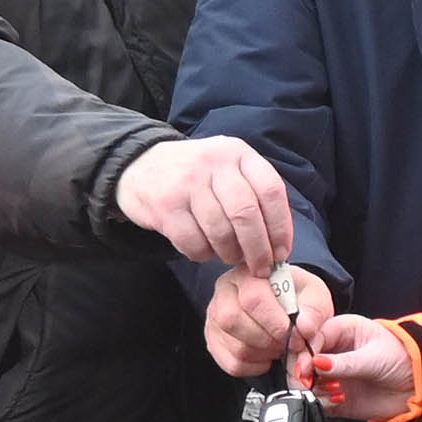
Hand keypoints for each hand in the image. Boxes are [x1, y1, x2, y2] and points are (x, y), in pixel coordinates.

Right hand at [116, 132, 296, 270]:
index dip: (280, 227)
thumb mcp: (227, 168)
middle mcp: (213, 163)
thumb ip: (254, 194)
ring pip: (221, 232)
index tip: (282, 252)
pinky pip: (193, 243)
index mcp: (237, 153)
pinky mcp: (165, 207)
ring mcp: (187, 183)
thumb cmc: (196, 176)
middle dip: (258, 249)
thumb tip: (279, 242)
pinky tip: (205, 250)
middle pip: (247, 214)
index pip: (270, 190)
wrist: (139, 166)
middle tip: (261, 268)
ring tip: (230, 256)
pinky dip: (203, 255)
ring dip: (230, 254)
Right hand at [204, 261, 337, 373]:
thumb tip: (304, 328)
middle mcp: (225, 291)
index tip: (295, 335)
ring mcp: (215, 317)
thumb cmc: (298, 299)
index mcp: (248, 273)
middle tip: (287, 343)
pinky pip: (232, 363)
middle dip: (268, 339)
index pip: (252, 297)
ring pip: (235, 346)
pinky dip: (255, 367)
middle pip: (233, 320)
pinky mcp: (214, 341)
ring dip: (264, 354)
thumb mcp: (314, 296)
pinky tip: (267, 355)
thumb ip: (314, 311)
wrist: (288, 310)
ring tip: (279, 347)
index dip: (275, 322)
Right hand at [293, 310, 417, 421]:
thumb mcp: (373, 358)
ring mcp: (331, 374)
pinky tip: (337, 399)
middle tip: (310, 383)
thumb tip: (316, 364)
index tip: (307, 367)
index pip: (310, 337)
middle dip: (303, 373)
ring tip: (333, 391)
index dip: (305, 352)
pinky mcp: (333, 395)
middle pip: (301, 360)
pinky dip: (320, 402)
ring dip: (312, 389)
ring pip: (304, 381)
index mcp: (340, 330)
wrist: (419, 387)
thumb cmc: (403, 360)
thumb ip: (344, 363)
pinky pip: (315, 400)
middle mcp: (331, 351)